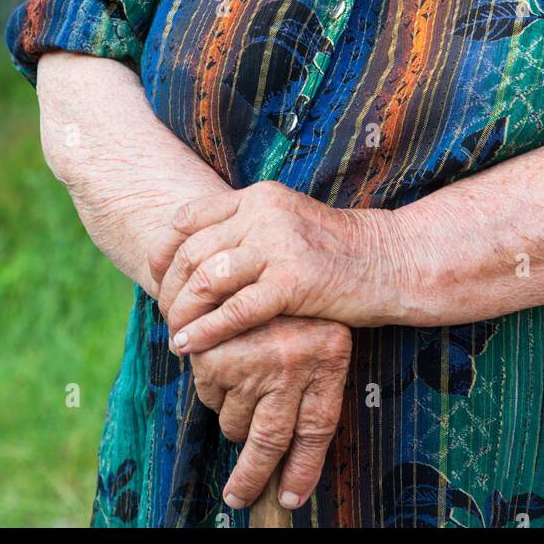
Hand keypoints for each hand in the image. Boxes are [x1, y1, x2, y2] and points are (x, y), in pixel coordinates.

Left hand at [147, 181, 410, 352]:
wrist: (388, 262)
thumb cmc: (334, 252)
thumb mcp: (286, 226)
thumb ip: (246, 233)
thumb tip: (197, 260)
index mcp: (258, 197)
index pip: (189, 217)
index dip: (164, 250)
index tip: (155, 277)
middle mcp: (263, 213)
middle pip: (192, 252)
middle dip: (170, 290)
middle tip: (166, 317)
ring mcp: (278, 244)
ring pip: (206, 280)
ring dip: (183, 313)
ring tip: (175, 337)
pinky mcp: (293, 280)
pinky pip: (235, 310)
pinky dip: (207, 332)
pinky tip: (193, 347)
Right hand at [190, 314, 351, 511]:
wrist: (255, 242)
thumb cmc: (293, 298)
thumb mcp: (322, 329)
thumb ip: (314, 381)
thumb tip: (293, 470)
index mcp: (327, 358)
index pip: (316, 428)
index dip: (303, 469)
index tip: (290, 499)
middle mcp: (292, 364)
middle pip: (269, 440)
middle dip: (253, 476)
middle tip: (239, 496)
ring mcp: (252, 361)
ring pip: (235, 421)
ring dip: (234, 415)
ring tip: (241, 382)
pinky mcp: (214, 356)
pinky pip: (209, 396)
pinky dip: (212, 388)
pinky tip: (219, 361)